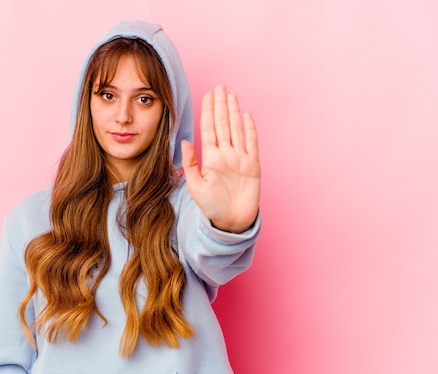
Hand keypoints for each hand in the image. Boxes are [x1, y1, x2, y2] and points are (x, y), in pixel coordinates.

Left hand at [181, 84, 260, 232]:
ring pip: (236, 129)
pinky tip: (246, 115)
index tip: (207, 95)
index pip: (208, 129)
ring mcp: (239, 159)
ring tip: (230, 95)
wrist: (231, 222)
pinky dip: (250, 129)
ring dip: (234, 111)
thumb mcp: (195, 186)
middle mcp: (225, 155)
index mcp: (210, 158)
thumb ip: (190, 164)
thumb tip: (184, 141)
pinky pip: (252, 143)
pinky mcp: (253, 166)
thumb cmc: (211, 207)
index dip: (208, 111)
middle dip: (220, 105)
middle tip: (219, 86)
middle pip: (223, 124)